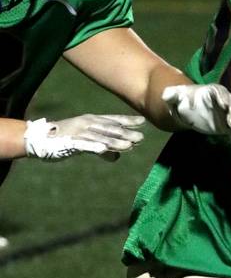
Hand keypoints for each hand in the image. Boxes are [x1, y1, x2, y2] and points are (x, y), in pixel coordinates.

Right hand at [24, 114, 145, 160]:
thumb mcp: (85, 143)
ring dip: (115, 142)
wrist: (40, 139)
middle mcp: (86, 124)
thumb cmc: (65, 140)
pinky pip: (84, 146)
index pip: (112, 120)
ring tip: (130, 146)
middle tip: (141, 138)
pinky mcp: (70, 143)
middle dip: (126, 133)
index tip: (142, 121)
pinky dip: (94, 147)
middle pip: (109, 129)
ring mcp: (78, 133)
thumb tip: (115, 157)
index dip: (127, 120)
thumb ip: (101, 149)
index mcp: (90, 120)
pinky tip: (105, 150)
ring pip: (100, 137)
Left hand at [162, 83, 230, 160]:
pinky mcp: (228, 129)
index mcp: (213, 92)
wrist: (189, 111)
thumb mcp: (175, 96)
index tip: (224, 105)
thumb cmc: (183, 100)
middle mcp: (225, 102)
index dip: (223, 98)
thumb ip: (171, 94)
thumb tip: (166, 95)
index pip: (220, 93)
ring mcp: (228, 116)